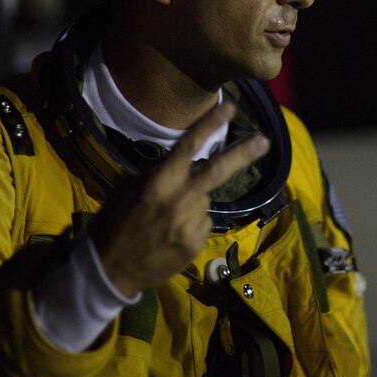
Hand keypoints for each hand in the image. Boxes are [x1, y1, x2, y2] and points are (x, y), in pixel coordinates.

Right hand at [88, 102, 269, 296]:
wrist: (111, 268)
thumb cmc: (116, 222)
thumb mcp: (129, 189)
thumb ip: (158, 174)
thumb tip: (180, 164)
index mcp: (160, 180)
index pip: (189, 145)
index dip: (210, 124)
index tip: (230, 108)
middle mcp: (180, 198)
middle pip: (219, 170)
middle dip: (244, 154)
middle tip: (265, 141)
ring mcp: (191, 222)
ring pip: (204, 201)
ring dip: (193, 203)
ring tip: (166, 220)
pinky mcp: (197, 243)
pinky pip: (202, 223)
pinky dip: (192, 224)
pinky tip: (171, 235)